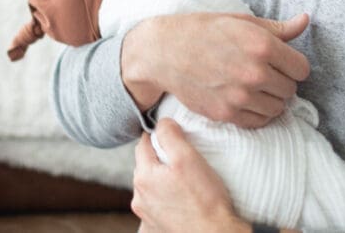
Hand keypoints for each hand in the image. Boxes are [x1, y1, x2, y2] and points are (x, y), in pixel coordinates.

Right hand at [122, 12, 309, 127]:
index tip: (278, 62)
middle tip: (261, 72)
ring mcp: (240, 96)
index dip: (292, 64)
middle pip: (291, 90)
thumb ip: (277, 28)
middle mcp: (254, 73)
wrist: (164, 52)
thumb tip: (306, 20)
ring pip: (278, 108)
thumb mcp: (240, 21)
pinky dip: (256, 113)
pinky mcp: (226, 114)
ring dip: (270, 99)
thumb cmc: (203, 31)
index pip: (302, 69)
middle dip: (280, 81)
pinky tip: (244, 98)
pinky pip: (259, 122)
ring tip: (252, 86)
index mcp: (261, 45)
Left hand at [132, 118, 248, 232]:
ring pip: (151, 185)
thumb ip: (170, 135)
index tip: (174, 136)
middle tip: (183, 158)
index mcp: (143, 176)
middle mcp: (139, 196)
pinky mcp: (156, 225)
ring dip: (163, 179)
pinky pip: (158, 203)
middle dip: (160, 158)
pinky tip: (182, 198)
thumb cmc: (205, 200)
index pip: (143, 143)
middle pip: (146, 165)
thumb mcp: (188, 157)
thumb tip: (162, 123)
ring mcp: (146, 213)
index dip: (159, 136)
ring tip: (185, 180)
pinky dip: (166, 197)